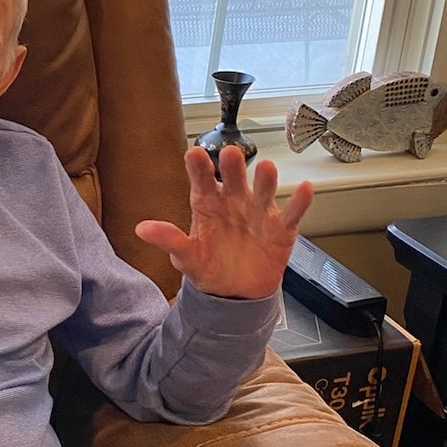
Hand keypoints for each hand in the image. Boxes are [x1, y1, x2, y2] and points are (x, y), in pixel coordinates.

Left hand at [134, 145, 312, 299]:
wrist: (235, 293)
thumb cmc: (209, 266)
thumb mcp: (185, 256)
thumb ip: (168, 239)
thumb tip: (141, 229)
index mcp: (208, 205)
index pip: (201, 182)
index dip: (198, 168)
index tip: (193, 154)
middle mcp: (234, 202)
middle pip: (234, 180)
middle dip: (233, 167)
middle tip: (230, 153)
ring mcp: (259, 213)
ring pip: (263, 192)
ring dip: (266, 180)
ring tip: (267, 168)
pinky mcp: (281, 229)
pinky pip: (292, 213)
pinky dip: (300, 202)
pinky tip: (305, 188)